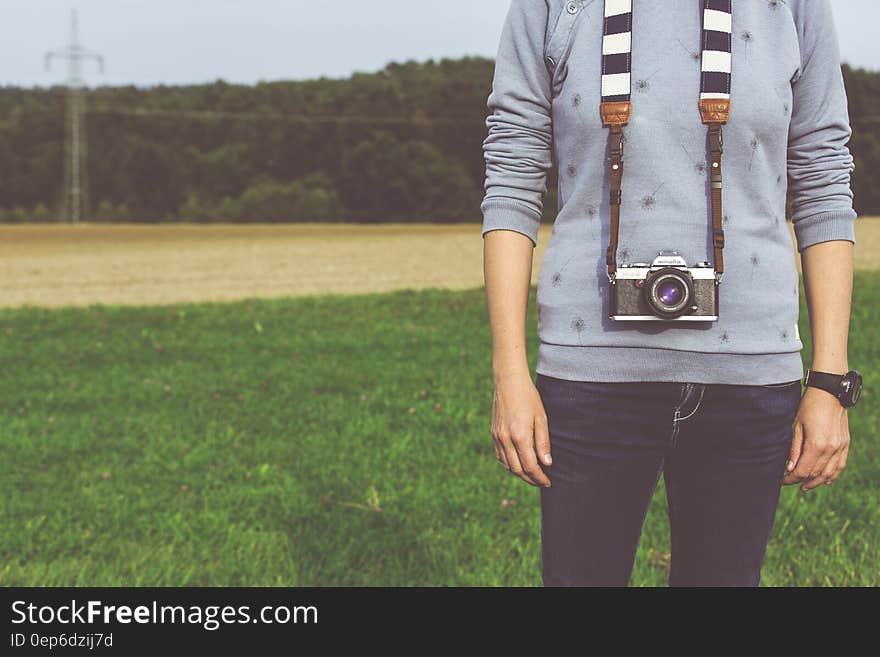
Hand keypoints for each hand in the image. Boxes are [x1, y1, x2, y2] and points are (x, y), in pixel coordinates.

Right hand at [490, 372, 551, 486]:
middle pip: (517, 470)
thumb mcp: (541, 418)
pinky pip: (499, 456)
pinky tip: (518, 463)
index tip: (548, 482)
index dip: (539, 477)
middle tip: (542, 482)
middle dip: (530, 479)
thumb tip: (547, 464)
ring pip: (507, 465)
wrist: (508, 382)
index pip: (530, 466)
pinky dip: (509, 464)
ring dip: (520, 473)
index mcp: (520, 436)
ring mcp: (497, 437)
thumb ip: (543, 442)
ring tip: (532, 475)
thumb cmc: (528, 398)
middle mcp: (506, 439)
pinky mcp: (493, 434)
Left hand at [783, 386, 850, 490]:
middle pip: (816, 474)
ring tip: (806, 485)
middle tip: (791, 482)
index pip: (803, 471)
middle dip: (802, 480)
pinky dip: (833, 475)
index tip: (783, 480)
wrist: (829, 393)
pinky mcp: (845, 444)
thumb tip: (790, 468)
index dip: (791, 478)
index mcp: (816, 445)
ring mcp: (841, 447)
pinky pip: (841, 465)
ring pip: (830, 473)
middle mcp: (831, 449)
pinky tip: (826, 480)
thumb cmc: (808, 407)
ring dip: (817, 482)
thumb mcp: (796, 426)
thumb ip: (794, 449)